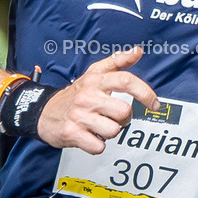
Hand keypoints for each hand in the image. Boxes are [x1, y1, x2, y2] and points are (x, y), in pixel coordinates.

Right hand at [37, 47, 159, 153]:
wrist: (43, 111)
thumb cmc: (76, 93)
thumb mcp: (94, 73)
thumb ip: (117, 61)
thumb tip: (137, 51)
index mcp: (96, 80)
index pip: (126, 81)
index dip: (145, 93)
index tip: (154, 104)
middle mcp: (88, 96)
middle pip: (124, 112)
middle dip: (124, 118)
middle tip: (114, 116)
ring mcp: (79, 115)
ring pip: (113, 130)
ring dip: (110, 131)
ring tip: (100, 125)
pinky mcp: (71, 133)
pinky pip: (99, 146)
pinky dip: (98, 145)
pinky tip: (90, 136)